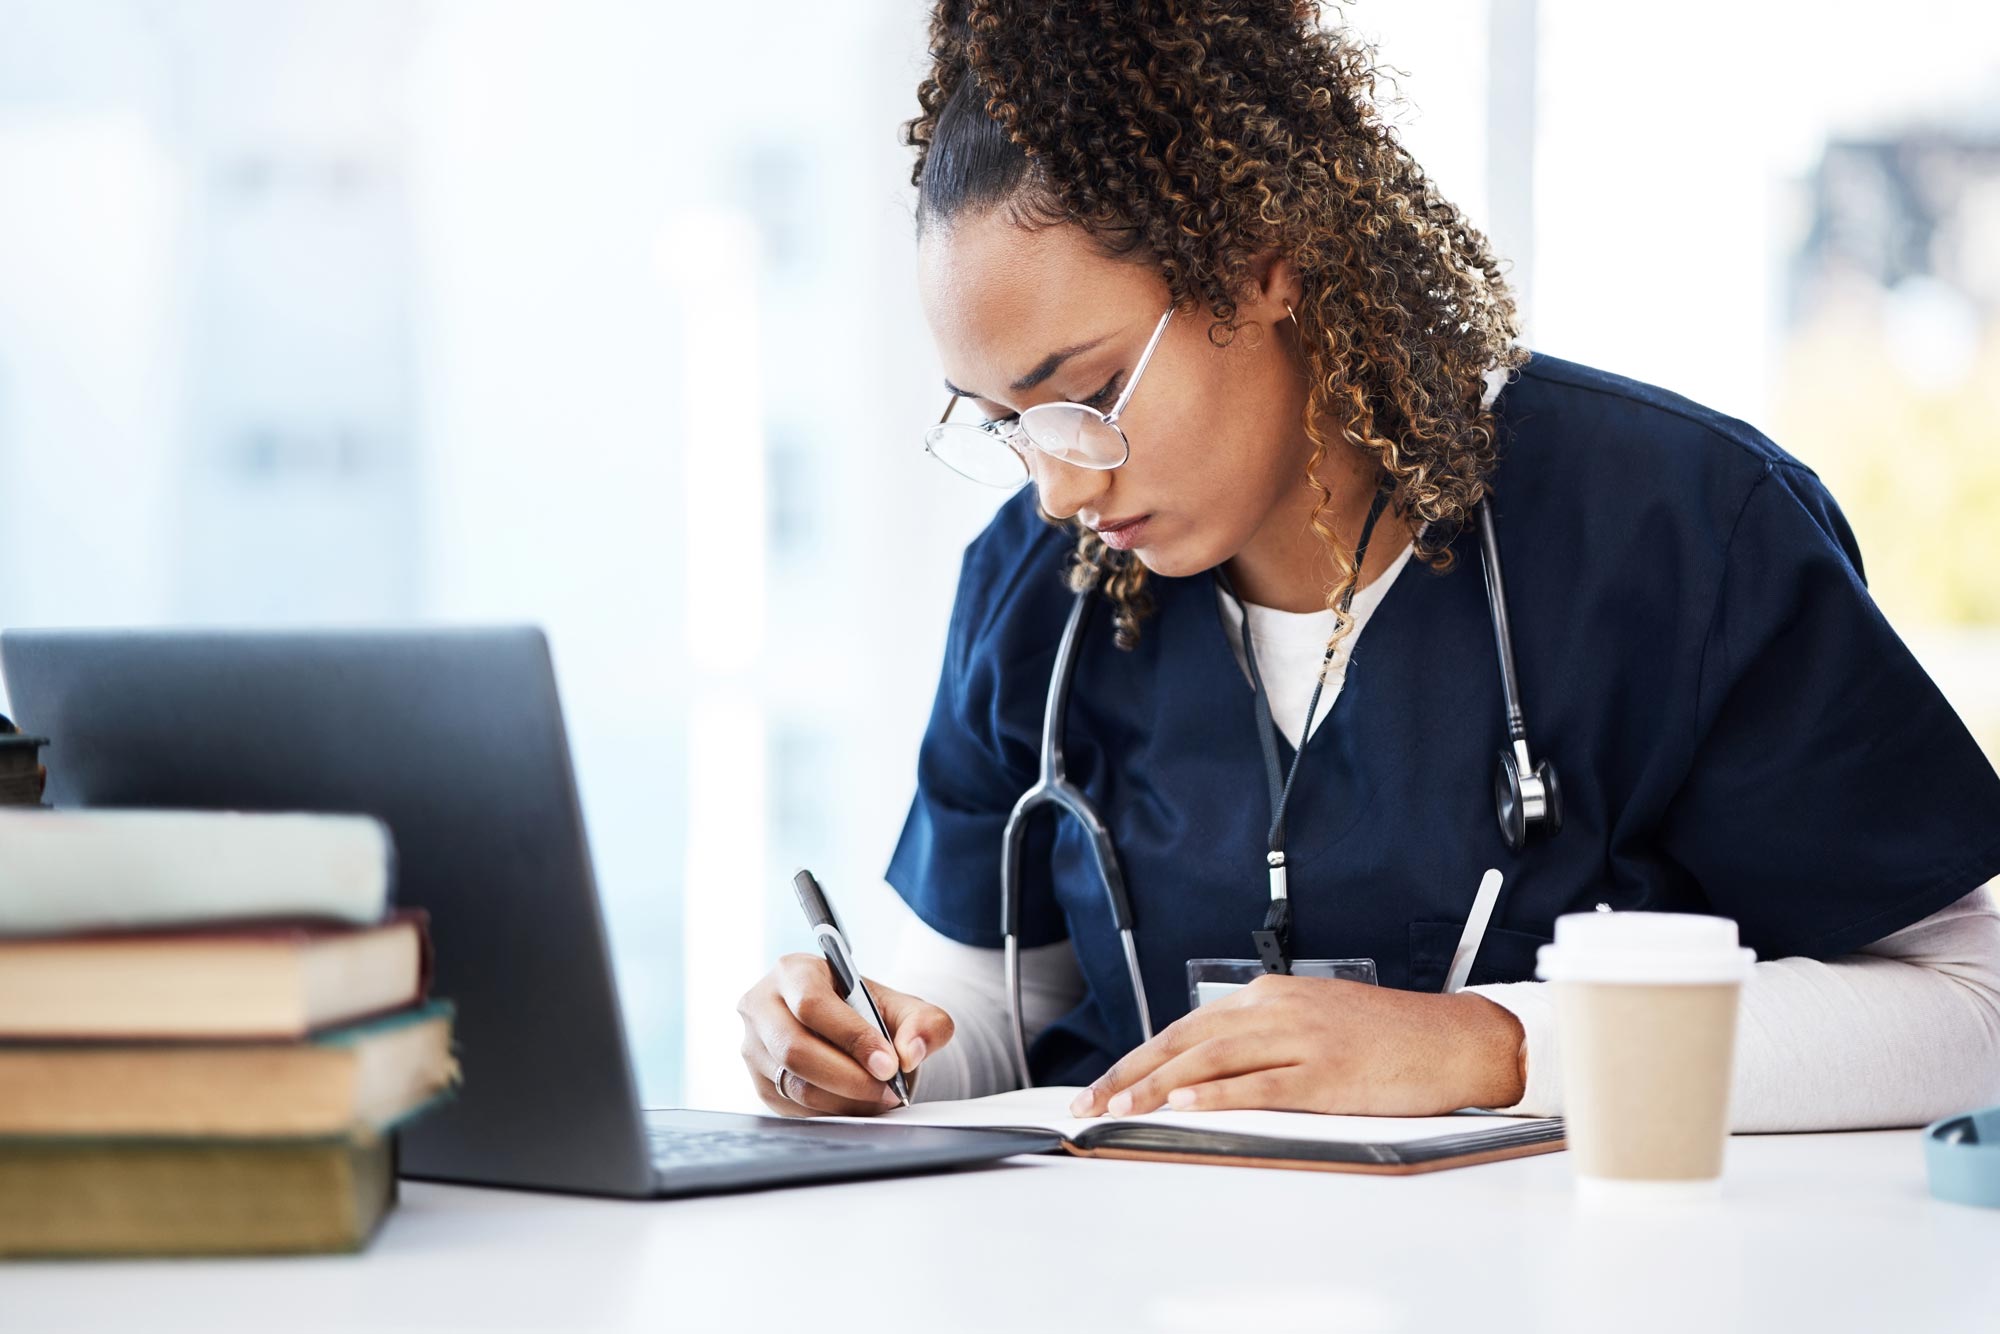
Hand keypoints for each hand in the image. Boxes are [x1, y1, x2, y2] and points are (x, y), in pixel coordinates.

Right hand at [737, 953, 954, 1117]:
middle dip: (848, 1078)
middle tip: (887, 1090)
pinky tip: (856, 1104)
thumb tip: (910, 1053)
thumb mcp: (907, 1009)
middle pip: (795, 1049)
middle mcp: (762, 1006)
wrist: (852, 1035)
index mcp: (794, 971)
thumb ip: (925, 1023)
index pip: (813, 1005)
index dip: (852, 1038)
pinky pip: (793, 1108)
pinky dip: (831, 1112)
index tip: (889, 1064)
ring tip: (879, 1098)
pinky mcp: (760, 1083)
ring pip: (794, 1084)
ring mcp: (754, 1047)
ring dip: (843, 1100)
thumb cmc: (874, 1015)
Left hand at [1066, 974, 1525, 1118]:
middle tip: (1092, 1102)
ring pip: (1211, 1060)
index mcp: (1269, 995)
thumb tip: (1207, 1068)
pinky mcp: (1325, 1073)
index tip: (1105, 1084)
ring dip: (1158, 1085)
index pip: (1186, 1027)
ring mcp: (1300, 1039)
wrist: (1452, 1039)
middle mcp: (1276, 1009)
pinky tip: (1184, 1104)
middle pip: (1185, 1041)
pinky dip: (1217, 1094)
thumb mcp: (1312, 1019)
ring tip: (1120, 1108)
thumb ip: (1262, 1036)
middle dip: (1131, 1072)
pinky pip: (1260, 1084)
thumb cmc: (1386, 1037)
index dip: (1139, 1057)